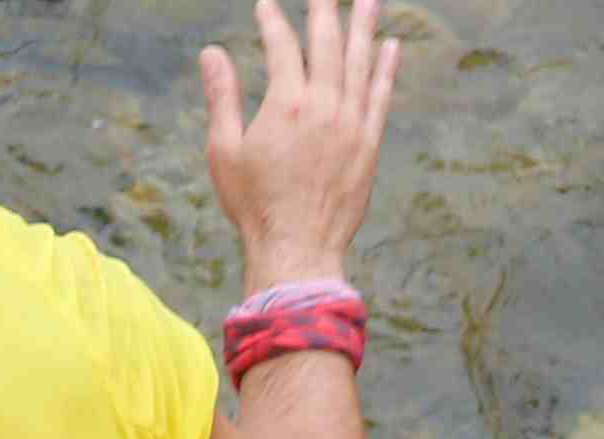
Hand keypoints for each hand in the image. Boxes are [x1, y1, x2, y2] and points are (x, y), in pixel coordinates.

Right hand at [199, 0, 400, 288]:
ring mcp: (352, 124)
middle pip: (327, 44)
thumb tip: (211, 53)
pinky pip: (381, 96)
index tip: (266, 7)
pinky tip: (391, 46)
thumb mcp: (225, 150)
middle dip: (323, 10)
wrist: (298, 250)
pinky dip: (386, 69)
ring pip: (360, 62)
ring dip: (364, 26)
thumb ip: (222, 97)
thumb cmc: (255, 205)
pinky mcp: (370, 145)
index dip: (273, 22)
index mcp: (285, 105)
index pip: (282, 47)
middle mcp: (323, 107)